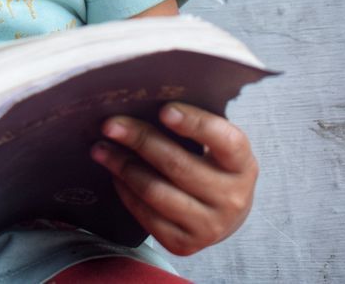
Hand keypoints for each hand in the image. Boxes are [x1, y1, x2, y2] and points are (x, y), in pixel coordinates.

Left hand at [91, 103, 256, 255]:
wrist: (224, 214)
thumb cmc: (213, 166)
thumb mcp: (216, 145)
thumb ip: (193, 125)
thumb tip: (143, 101)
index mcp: (243, 165)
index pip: (224, 141)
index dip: (195, 124)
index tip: (164, 110)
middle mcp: (232, 199)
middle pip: (177, 165)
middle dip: (139, 140)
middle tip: (110, 125)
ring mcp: (209, 226)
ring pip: (155, 191)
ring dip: (122, 166)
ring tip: (101, 149)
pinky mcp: (185, 244)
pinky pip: (146, 215)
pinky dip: (125, 191)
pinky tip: (115, 174)